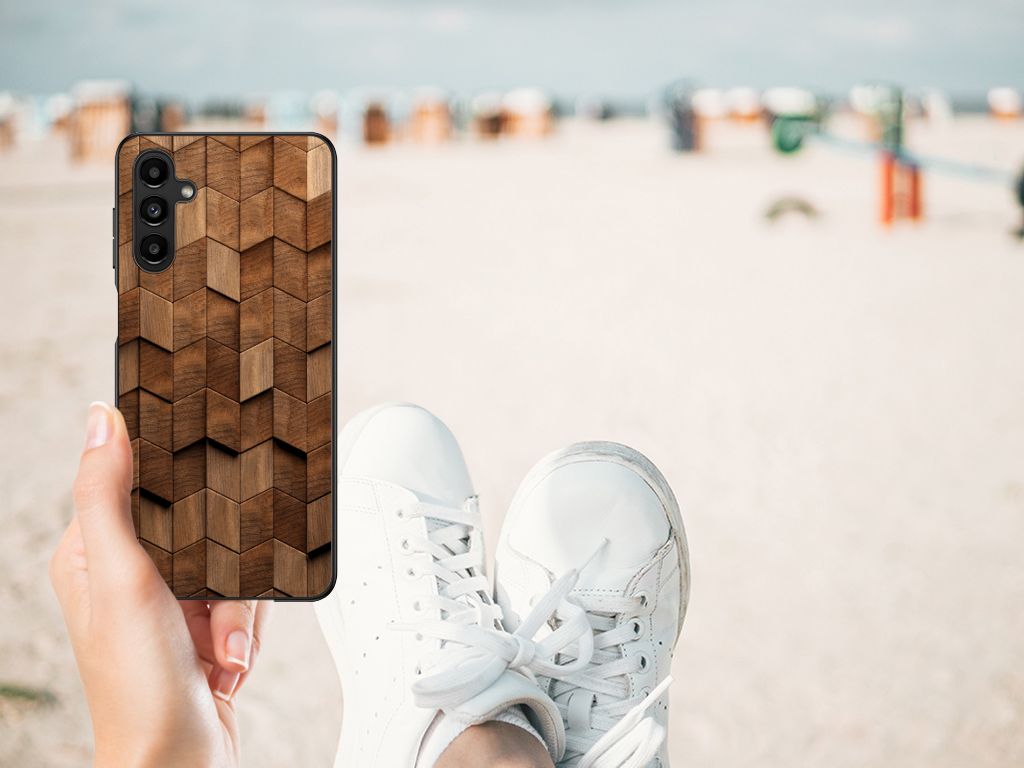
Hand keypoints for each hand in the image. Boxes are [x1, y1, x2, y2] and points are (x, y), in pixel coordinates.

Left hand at [50, 402, 270, 767]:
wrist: (181, 761)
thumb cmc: (138, 688)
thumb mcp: (122, 578)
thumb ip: (108, 496)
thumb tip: (101, 420)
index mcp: (93, 554)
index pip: (135, 483)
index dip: (174, 480)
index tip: (204, 476)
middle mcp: (131, 574)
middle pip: (201, 523)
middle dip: (222, 566)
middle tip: (211, 601)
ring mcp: (171, 602)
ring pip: (232, 560)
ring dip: (237, 607)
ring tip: (220, 644)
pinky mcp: (204, 626)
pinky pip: (247, 596)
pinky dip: (247, 627)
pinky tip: (229, 656)